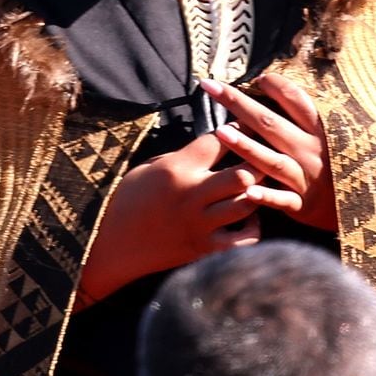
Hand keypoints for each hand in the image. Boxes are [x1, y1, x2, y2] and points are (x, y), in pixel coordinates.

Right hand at [77, 128, 280, 304]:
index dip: (238, 129)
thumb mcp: (152, 167)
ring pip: (247, 204)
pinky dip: (253, 228)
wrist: (111, 244)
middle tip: (263, 157)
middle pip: (243, 175)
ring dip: (258, 193)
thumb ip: (186, 156)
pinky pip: (244, 240)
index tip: (247, 125)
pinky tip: (248, 218)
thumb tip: (219, 144)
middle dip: (258, 163)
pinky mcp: (204, 250)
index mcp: (177, 169)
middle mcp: (192, 196)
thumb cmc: (129, 198)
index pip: (219, 141)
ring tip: (261, 185)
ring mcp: (200, 225)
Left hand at [199, 73, 337, 232]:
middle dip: (238, 103)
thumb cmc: (342, 162)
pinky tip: (248, 192)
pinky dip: (267, 197)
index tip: (257, 77)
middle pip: (270, 123)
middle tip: (211, 86)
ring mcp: (306, 177)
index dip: (275, 85)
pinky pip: (283, 200)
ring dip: (246, 146)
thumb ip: (308, 113)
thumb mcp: (335, 133)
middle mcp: (311, 149)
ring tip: (220, 132)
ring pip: (271, 160)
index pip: (295, 98)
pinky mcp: (303, 204)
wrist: (365, 202)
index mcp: (320, 128)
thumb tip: (276, 83)